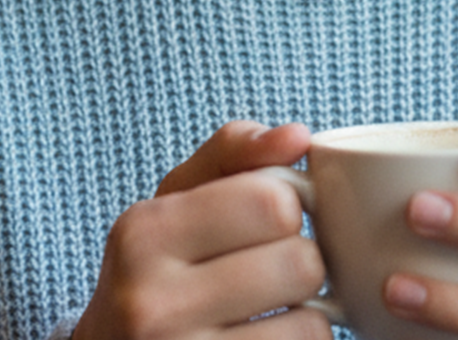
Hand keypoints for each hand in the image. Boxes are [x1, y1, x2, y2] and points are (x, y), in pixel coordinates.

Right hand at [73, 121, 329, 339]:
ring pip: (312, 322)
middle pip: (300, 262)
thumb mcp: (178, 196)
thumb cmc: (159, 264)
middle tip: (268, 269)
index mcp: (145, 233)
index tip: (266, 219)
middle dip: (301, 260)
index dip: (286, 205)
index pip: (272, 201)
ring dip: (306, 313)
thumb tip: (297, 137)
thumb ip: (237, 150)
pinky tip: (262, 338)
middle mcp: (153, 304)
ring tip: (266, 311)